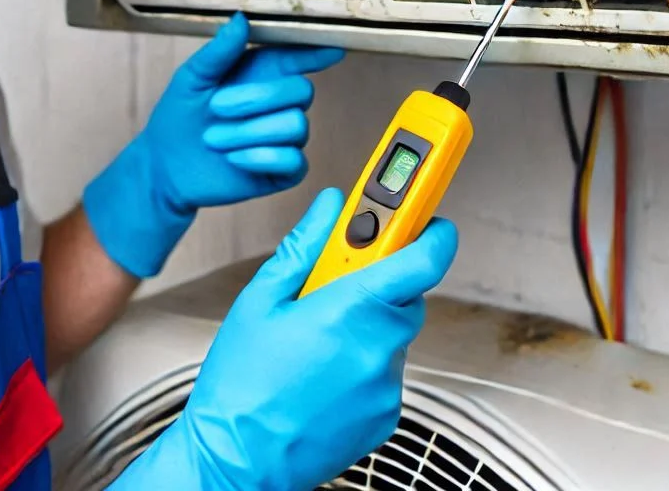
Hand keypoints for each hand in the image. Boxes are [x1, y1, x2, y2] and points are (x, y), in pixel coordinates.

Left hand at [82, 14, 343, 277]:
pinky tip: (233, 159)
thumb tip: (241, 18)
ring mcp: (285, 137)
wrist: (166, 166)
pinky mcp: (284, 170)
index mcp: (262, 72)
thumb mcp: (192, 78)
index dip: (317, 52)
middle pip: (302, 91)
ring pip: (296, 126)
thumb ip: (219, 51)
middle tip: (216, 108)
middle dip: (257, 99)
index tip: (333, 49)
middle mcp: (281, 102)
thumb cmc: (179, 116)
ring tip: (215, 139)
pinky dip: (261, 158)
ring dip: (249, 133)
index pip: (298, 57)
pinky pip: (294, 161)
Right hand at [113, 191, 458, 489]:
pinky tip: (322, 368)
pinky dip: (364, 360)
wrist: (237, 460)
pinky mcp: (387, 415)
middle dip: (378, 278)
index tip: (426, 213)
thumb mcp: (261, 299)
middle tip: (335, 280)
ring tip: (315, 336)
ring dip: (367, 322)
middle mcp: (379, 348)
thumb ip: (305, 246)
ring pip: (393, 332)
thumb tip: (330, 207)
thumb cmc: (240, 383)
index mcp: (350, 309)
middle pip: (406, 292)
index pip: (422, 258)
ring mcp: (386, 386)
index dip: (431, 229)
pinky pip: (386, 369)